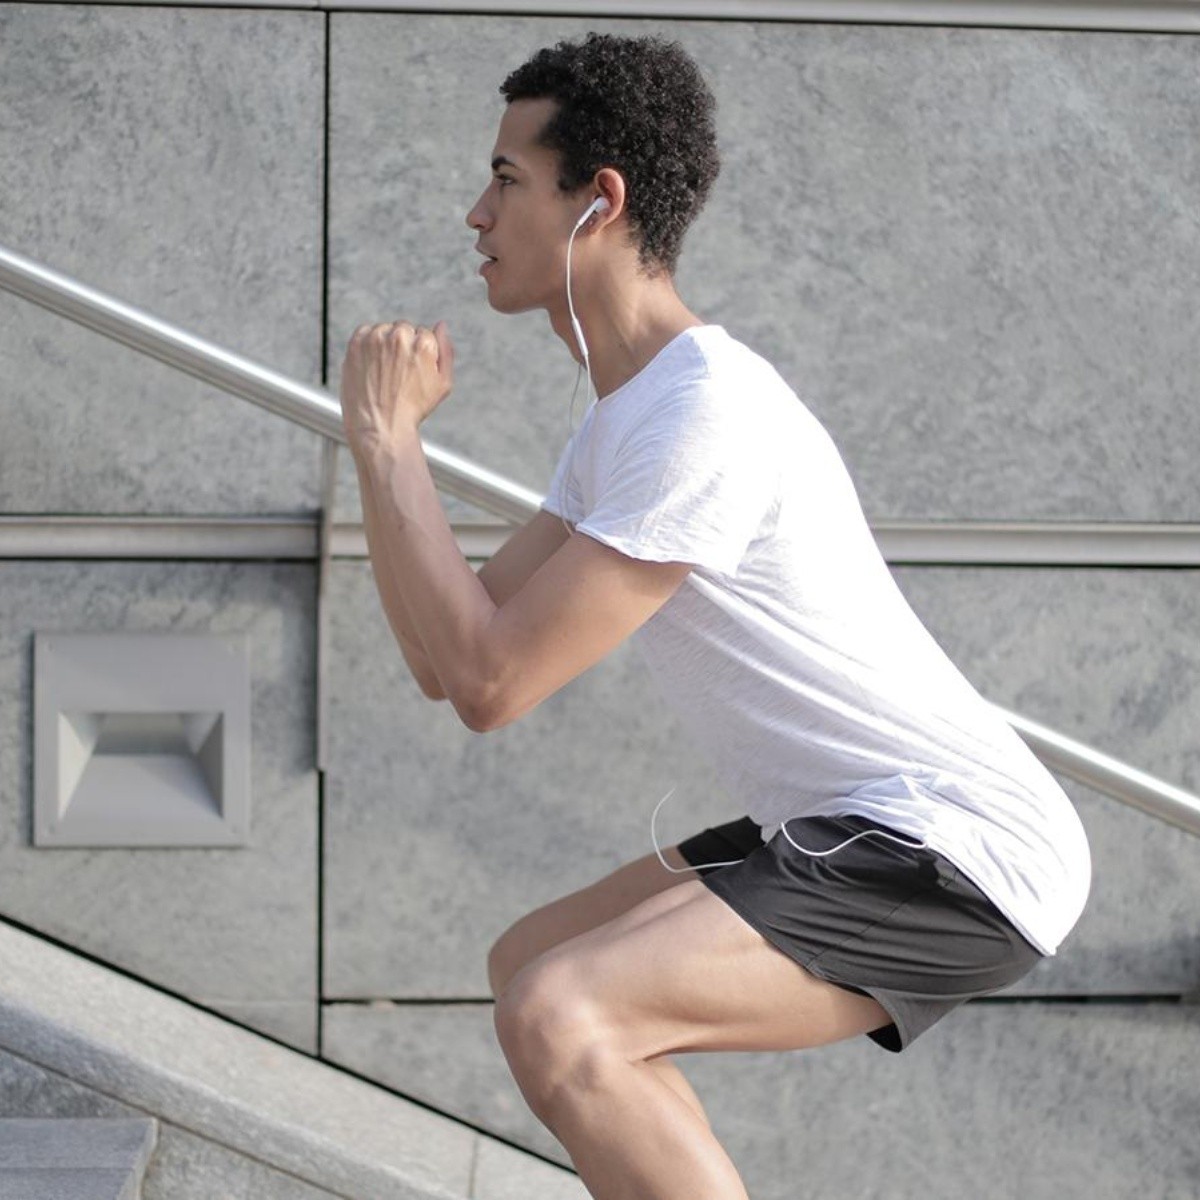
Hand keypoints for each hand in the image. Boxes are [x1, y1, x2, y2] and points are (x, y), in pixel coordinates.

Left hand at [339, 320, 454, 455]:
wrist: (380, 426)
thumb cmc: (413, 409)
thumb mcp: (443, 384)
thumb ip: (446, 350)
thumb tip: (441, 326)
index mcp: (423, 344)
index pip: (424, 333)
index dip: (420, 354)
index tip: (413, 372)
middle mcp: (399, 337)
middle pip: (404, 329)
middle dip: (404, 345)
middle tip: (398, 373)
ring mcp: (375, 338)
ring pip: (385, 330)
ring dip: (385, 344)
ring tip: (384, 372)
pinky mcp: (357, 343)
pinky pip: (366, 332)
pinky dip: (368, 345)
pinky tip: (372, 366)